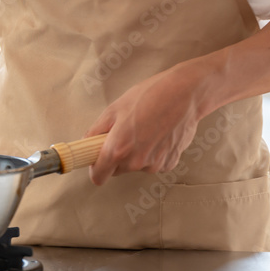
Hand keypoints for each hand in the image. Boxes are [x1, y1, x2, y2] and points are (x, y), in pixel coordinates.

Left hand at [85, 62, 208, 185]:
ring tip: (145, 129)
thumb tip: (86, 143)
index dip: (96, 168)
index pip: (98, 176)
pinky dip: (153, 153)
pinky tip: (158, 134)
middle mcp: (136, 162)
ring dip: (136, 153)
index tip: (96, 160)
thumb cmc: (149, 96)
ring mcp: (155, 164)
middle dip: (117, 156)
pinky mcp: (170, 163)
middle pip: (117, 170)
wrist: (184, 94)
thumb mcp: (114, 109)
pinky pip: (153, 163)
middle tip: (124, 132)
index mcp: (118, 149)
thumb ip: (95, 131)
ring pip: (136, 165)